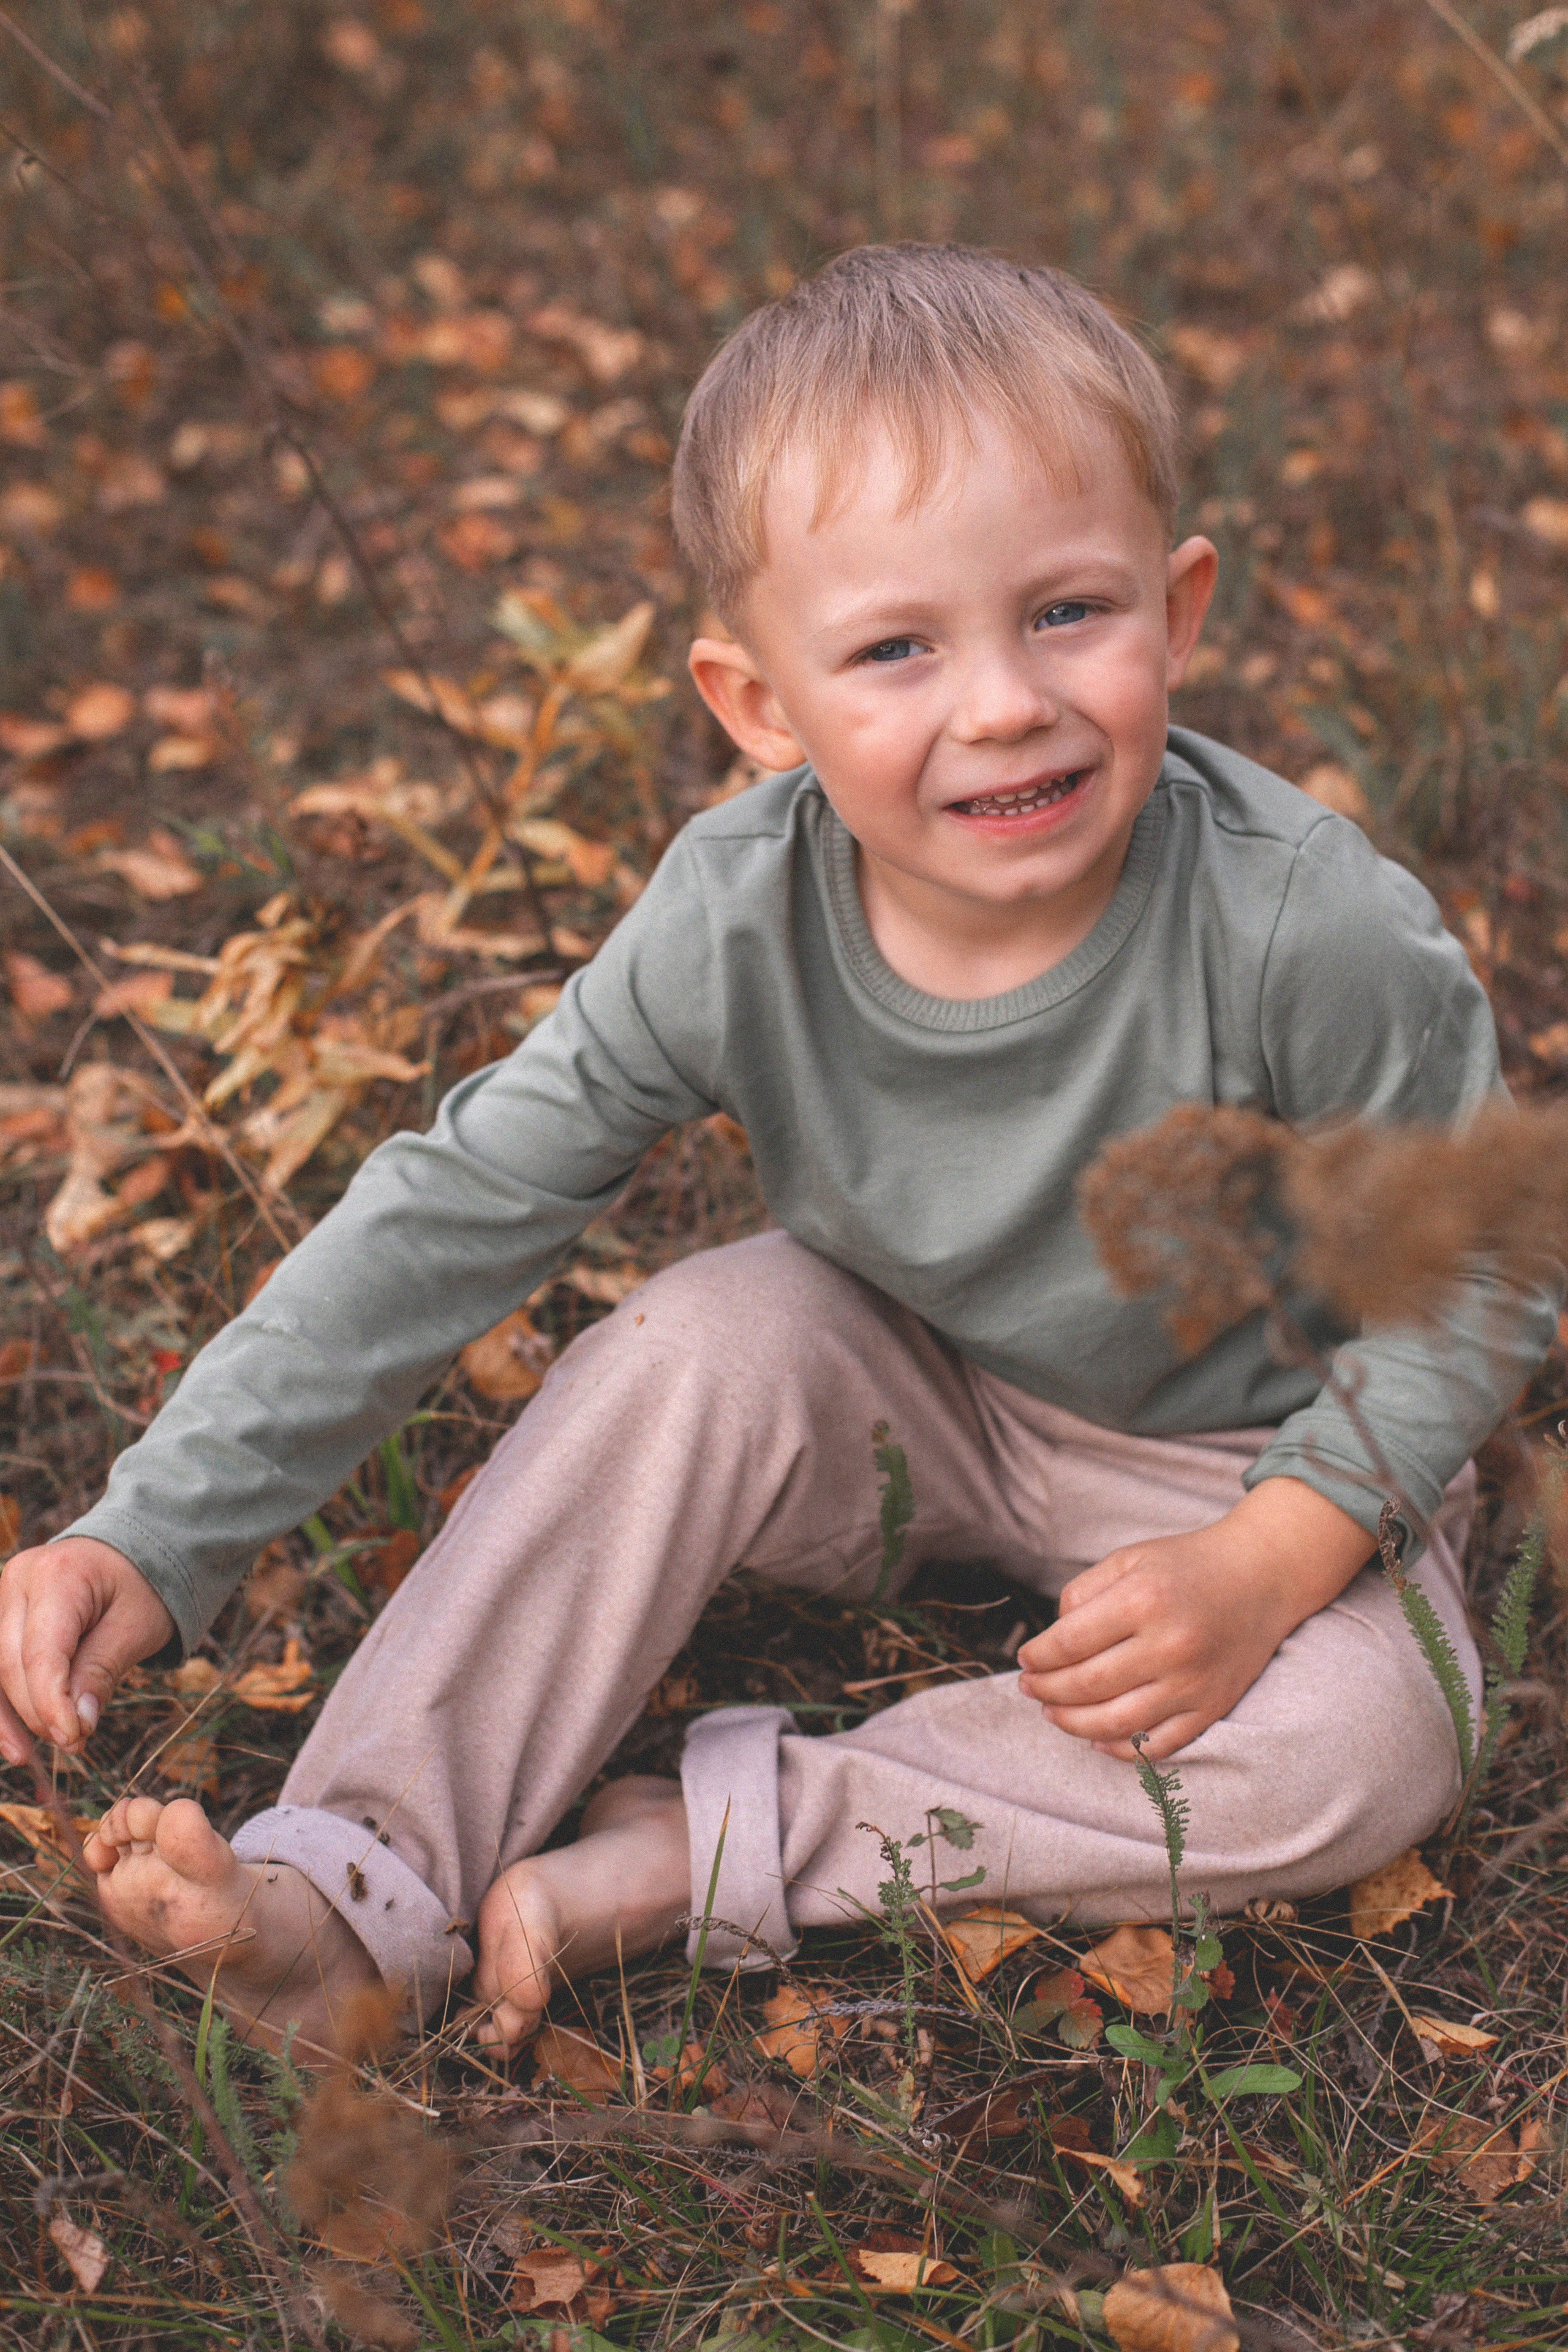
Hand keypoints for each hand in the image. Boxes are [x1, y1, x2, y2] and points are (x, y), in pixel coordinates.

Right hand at [0, 1536, 175, 1763]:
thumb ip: (103, 1670)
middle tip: (73, 1743)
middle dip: (36, 1712)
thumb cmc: (140, 1587)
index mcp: (58, 1574)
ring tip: (25, 1755)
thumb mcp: (137, 1626)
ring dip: (4, 1717)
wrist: (129, 1555)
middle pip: (9, 1663)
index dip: (50, 1703)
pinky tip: (13, 1739)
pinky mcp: (0, 1616)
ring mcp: (2, 1597)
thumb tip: (77, 1724)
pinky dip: (1, 1703)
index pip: (41, 1651)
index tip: (73, 1738)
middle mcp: (17, 1580)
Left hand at [1016, 1478, 1372, 1760]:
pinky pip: (1158, 1746)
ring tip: (1052, 1713)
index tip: (1025, 1660)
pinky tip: (1097, 1741)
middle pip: (1086, 1686)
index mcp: (1143, 1600)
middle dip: (1046, 1691)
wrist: (1261, 1577)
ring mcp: (1193, 1683)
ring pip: (1115, 1724)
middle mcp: (1169, 1645)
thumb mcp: (1129, 1558)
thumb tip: (1051, 1640)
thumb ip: (1083, 1593)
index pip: (1069, 1643)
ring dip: (1073, 1724)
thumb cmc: (1187, 1565)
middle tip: (1030, 1688)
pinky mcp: (1212, 1708)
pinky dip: (1121, 1751)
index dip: (1037, 1657)